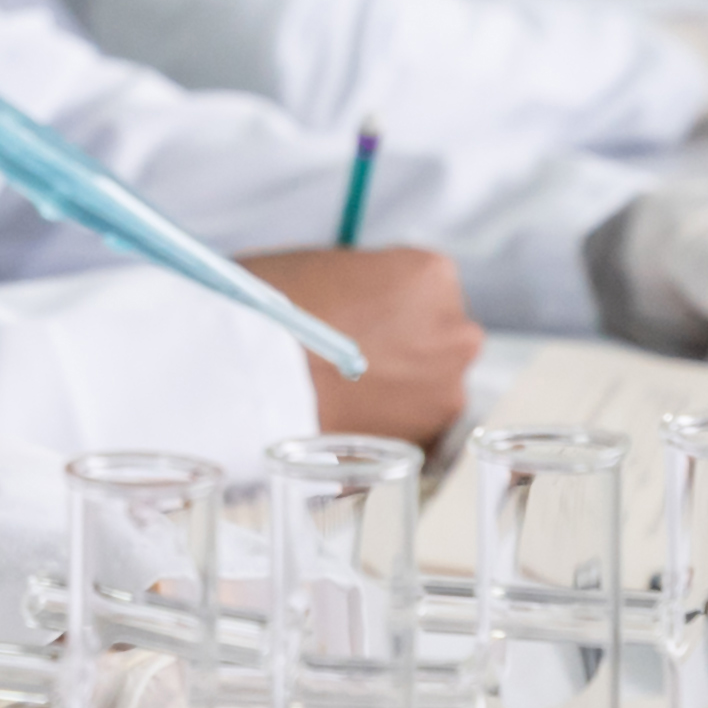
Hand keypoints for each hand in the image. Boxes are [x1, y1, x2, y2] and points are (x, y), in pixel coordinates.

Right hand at [237, 245, 477, 450]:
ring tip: (346, 392)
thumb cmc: (274, 309)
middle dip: (405, 349)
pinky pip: (411, 428)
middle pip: (438, 339)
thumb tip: (366, 306)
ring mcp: (447, 390)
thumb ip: (367, 286)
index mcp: (432, 276)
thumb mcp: (329, 268)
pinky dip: (387, 425)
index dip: (390, 307)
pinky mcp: (425, 439)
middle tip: (356, 358)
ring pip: (429, 387)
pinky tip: (349, 417)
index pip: (424, 290)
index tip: (363, 320)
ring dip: (399, 389)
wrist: (252, 372)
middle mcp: (455, 332)